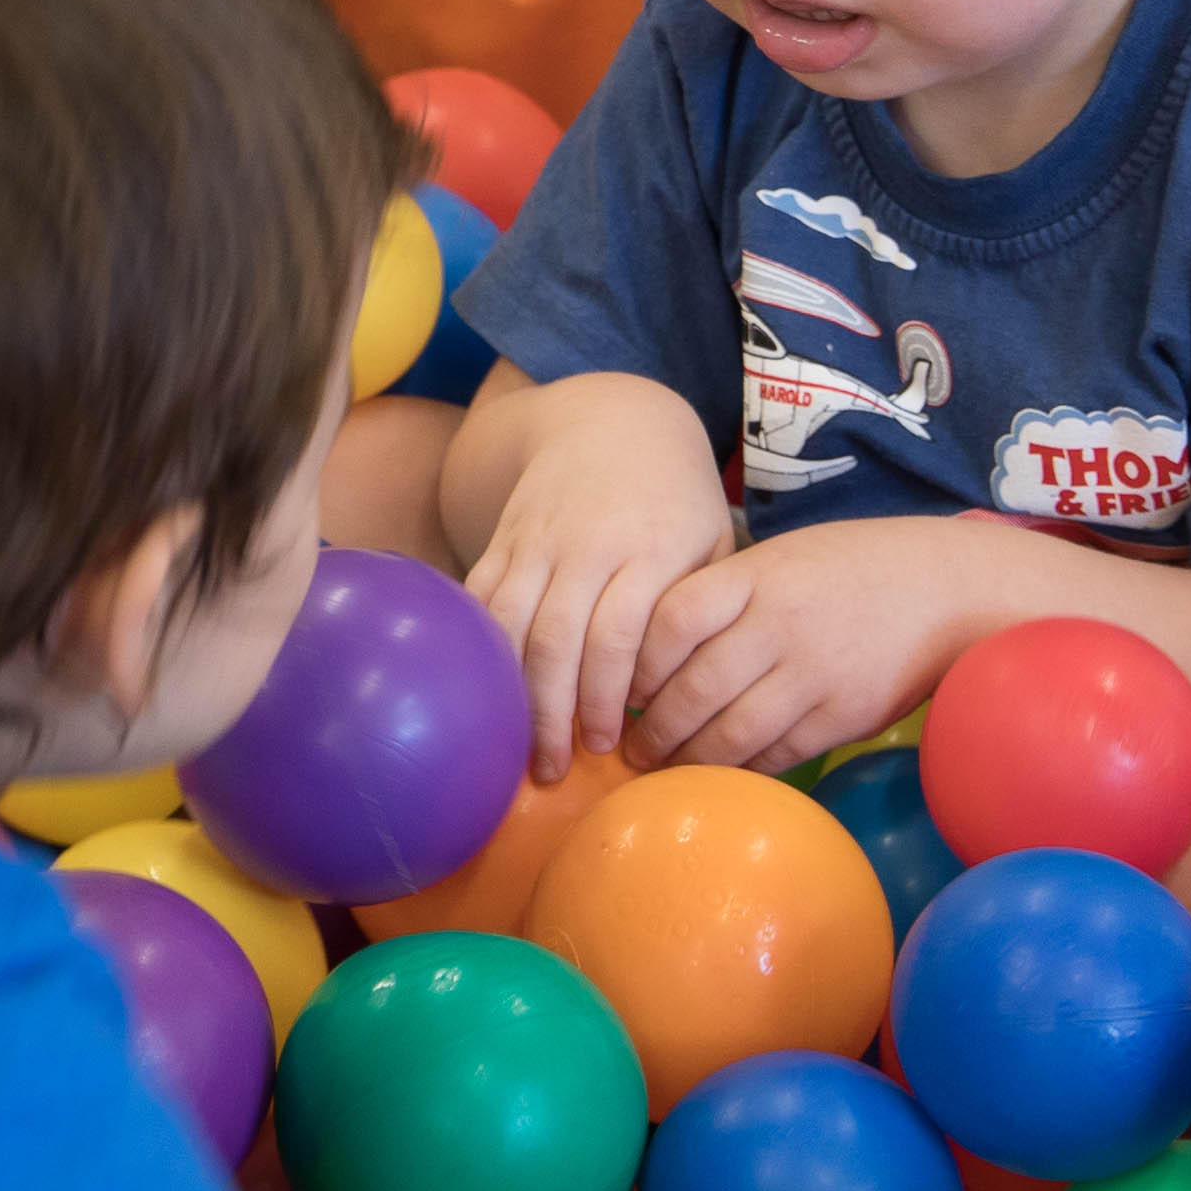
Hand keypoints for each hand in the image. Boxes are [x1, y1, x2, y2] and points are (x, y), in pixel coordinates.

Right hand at [463, 374, 741, 774]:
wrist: (612, 421)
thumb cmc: (677, 500)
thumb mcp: (711, 544)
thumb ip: (697, 615)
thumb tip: (678, 701)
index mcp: (648, 550)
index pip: (617, 636)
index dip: (606, 698)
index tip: (607, 747)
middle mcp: (586, 545)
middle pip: (555, 638)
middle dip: (550, 712)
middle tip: (553, 768)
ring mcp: (536, 539)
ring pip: (508, 623)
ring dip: (508, 691)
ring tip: (514, 745)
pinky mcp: (503, 538)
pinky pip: (479, 598)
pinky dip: (478, 648)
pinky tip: (483, 693)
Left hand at [622, 514, 997, 775]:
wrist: (947, 588)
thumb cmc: (849, 570)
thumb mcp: (782, 558)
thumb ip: (724, 595)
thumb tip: (649, 651)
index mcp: (758, 574)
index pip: (674, 618)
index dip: (637, 660)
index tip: (623, 684)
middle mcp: (782, 624)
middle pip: (694, 688)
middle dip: (652, 728)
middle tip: (628, 747)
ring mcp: (815, 674)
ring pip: (731, 733)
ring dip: (687, 759)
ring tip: (664, 767)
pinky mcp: (844, 717)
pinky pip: (778, 755)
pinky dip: (741, 770)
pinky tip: (721, 772)